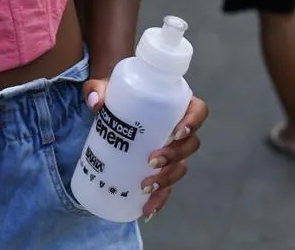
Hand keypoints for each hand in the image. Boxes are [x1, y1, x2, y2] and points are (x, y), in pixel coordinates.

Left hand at [82, 81, 207, 219]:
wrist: (109, 105)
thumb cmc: (114, 91)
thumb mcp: (103, 84)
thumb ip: (96, 88)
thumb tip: (97, 103)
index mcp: (173, 104)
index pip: (197, 110)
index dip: (194, 122)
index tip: (177, 132)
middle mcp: (177, 128)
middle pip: (190, 145)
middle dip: (174, 157)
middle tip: (151, 161)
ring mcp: (170, 150)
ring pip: (180, 168)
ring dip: (166, 180)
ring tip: (145, 187)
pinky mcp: (158, 167)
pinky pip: (166, 186)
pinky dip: (159, 199)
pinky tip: (147, 210)